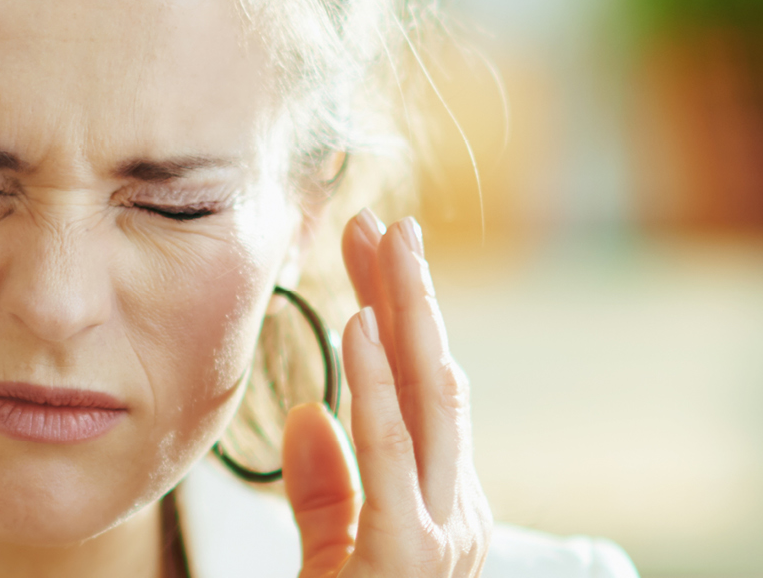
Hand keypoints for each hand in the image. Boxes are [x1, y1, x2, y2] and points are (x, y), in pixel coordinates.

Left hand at [285, 212, 490, 577]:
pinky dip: (375, 385)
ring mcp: (444, 538)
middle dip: (411, 295)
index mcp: (441, 511)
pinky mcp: (410, 558)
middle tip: (382, 219)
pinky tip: (358, 325)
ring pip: (430, 402)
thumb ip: (326, 494)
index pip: (419, 391)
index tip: (365, 247)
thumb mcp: (329, 559)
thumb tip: (305, 415)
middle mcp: (457, 518)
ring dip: (406, 315)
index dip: (397, 314)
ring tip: (382, 244)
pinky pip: (393, 456)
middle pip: (434, 381)